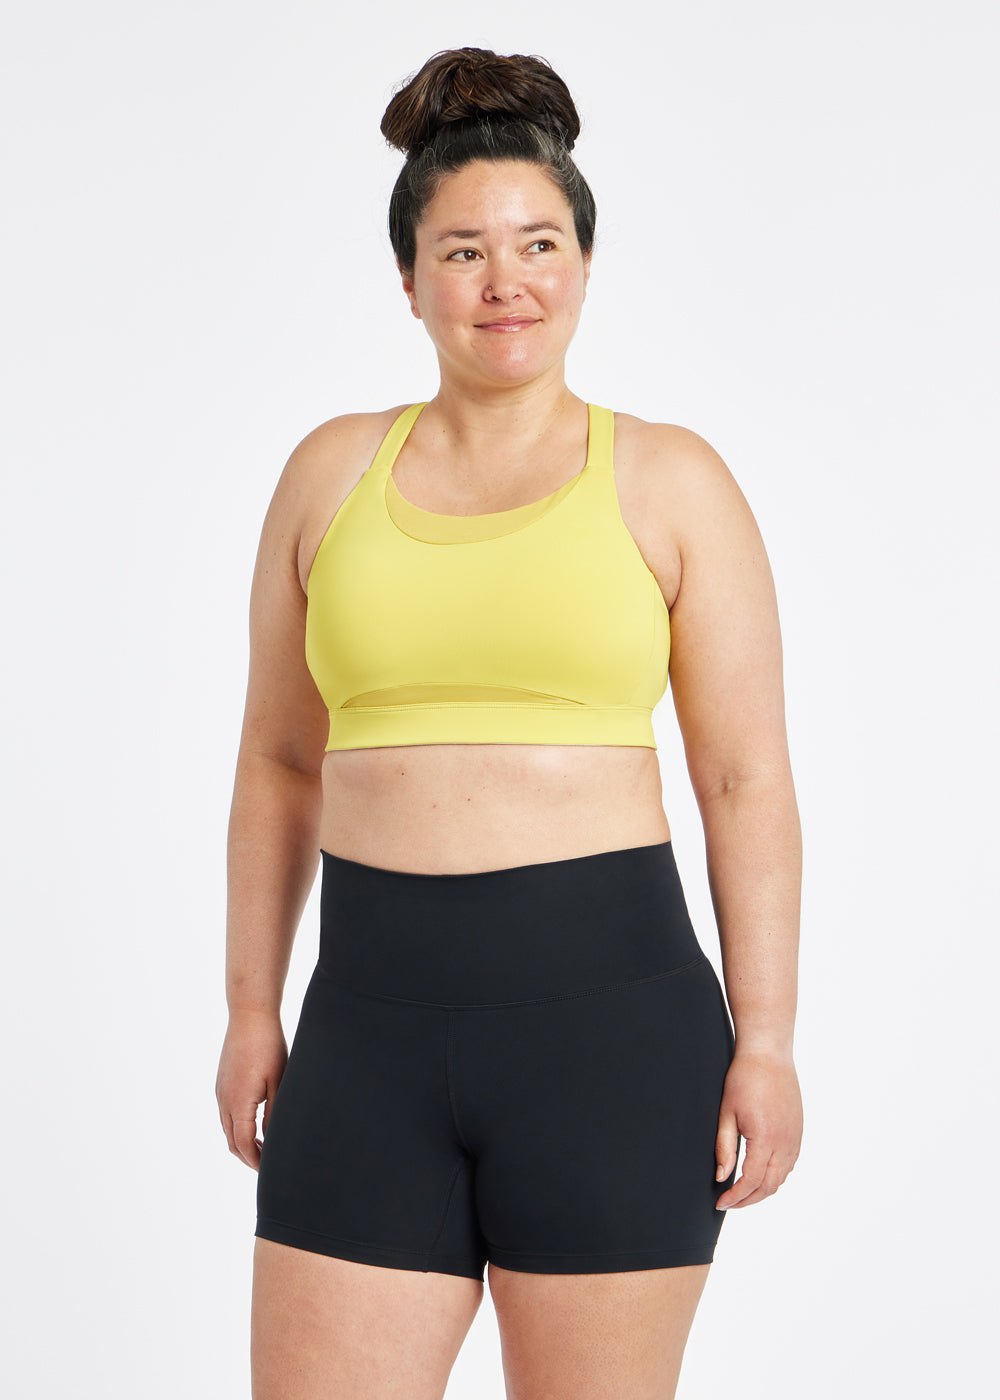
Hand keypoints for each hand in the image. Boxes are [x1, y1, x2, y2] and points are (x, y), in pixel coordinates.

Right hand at [215, 1008, 287, 1170]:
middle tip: (267, 1166)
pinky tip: (254, 1124)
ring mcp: (220, 1091)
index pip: (243, 1145)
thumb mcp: (278, 1081)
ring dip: (242, 1143)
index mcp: (238, 1103)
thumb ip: (274, 1113)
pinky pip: (226, 1114)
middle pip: (232, 1141)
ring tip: (263, 1148)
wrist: (249, 1015)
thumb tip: (273, 1139)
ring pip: (227, 1128)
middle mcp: (224, 1100)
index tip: (269, 1171)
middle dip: (248, 1157)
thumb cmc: (269, 1045)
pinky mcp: (222, 1082)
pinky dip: (237, 1127)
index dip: (256, 1162)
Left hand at [714, 1049, 801, 1209]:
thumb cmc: (744, 1079)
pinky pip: (790, 1164)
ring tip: (742, 1192)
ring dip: (762, 1190)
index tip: (720, 1202)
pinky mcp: (798, 1132)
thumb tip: (722, 1177)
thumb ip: (724, 1147)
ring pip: (781, 1178)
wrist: (769, 1055)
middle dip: (748, 1200)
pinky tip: (760, 1174)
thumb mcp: (727, 1113)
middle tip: (729, 1202)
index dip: (735, 1196)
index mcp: (765, 1139)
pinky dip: (775, 1176)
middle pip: (768, 1186)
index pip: (751, 1181)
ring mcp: (795, 1138)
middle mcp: (785, 1142)